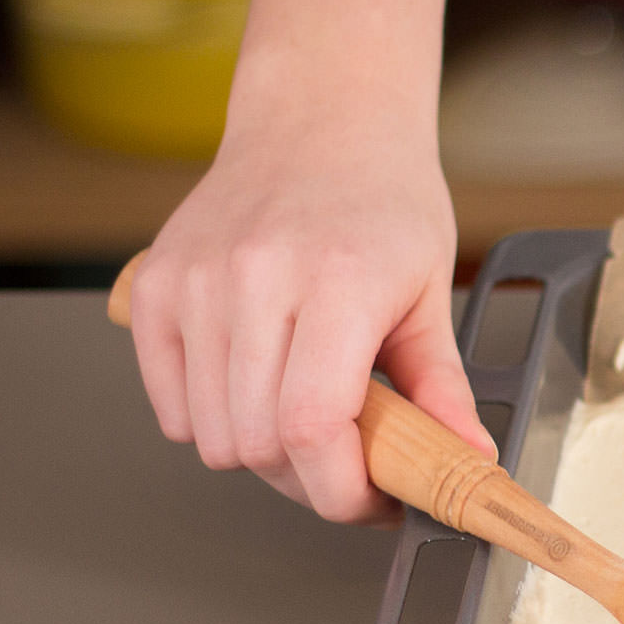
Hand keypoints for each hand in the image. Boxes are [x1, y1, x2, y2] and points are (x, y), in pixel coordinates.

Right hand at [127, 100, 494, 523]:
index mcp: (336, 282)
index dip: (340, 490)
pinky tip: (258, 385)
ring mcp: (194, 283)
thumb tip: (471, 461)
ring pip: (209, 435)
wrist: (320, 123)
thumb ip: (442, 387)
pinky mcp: (152, 287)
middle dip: (310, 479)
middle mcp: (254, 279)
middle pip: (257, 444)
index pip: (311, 427)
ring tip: (308, 417)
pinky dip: (210, 419)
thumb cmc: (384, 199)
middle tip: (350, 461)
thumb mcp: (429, 290)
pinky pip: (169, 403)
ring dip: (261, 454)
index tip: (371, 501)